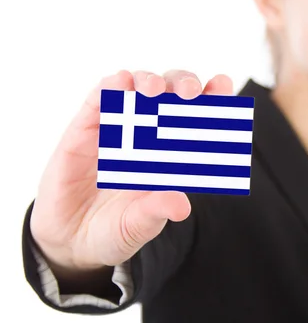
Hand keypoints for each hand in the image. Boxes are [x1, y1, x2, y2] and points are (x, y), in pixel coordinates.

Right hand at [29, 69, 232, 272]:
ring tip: (154, 89)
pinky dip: (111, 86)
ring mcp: (117, 128)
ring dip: (149, 80)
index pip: (198, 119)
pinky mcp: (85, 129)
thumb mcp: (137, 226)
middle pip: (171, 94)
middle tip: (188, 92)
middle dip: (184, 84)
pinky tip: (120, 81)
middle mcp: (149, 135)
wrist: (70, 241)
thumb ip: (156, 213)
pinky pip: (98, 99)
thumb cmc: (114, 230)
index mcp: (173, 155)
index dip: (213, 99)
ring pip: (137, 88)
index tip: (223, 85)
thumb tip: (181, 207)